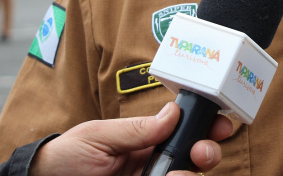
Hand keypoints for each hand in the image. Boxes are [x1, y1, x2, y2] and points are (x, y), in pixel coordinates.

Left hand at [30, 102, 233, 175]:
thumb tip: (172, 112)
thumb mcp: (98, 136)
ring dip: (190, 174)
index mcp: (144, 142)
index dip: (204, 126)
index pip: (182, 132)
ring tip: (177, 175)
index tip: (218, 123)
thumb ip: (136, 129)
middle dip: (207, 151)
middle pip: (195, 158)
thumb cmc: (65, 158)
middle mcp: (153, 165)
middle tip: (202, 151)